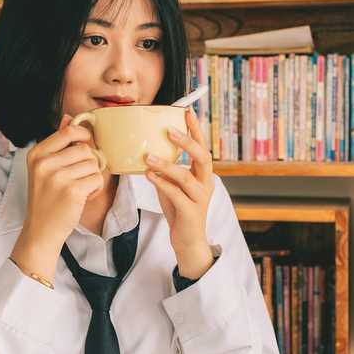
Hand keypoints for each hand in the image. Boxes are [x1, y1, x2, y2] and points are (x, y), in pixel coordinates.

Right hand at [11, 114, 105, 280]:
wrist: (41, 231)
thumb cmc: (46, 198)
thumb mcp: (44, 168)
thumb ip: (57, 143)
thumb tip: (69, 118)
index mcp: (36, 154)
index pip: (68, 132)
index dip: (83, 135)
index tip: (86, 143)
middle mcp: (44, 164)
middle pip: (85, 149)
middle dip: (89, 162)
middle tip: (80, 176)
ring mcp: (57, 177)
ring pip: (93, 164)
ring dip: (92, 176)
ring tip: (80, 188)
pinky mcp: (72, 191)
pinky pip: (97, 179)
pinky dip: (95, 189)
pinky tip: (83, 197)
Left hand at [145, 107, 215, 279]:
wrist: (188, 241)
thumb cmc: (179, 211)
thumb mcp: (172, 186)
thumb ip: (165, 170)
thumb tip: (147, 151)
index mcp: (203, 175)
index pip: (202, 147)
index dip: (195, 130)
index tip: (186, 112)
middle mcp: (206, 184)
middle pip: (203, 158)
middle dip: (187, 142)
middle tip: (169, 130)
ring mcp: (200, 199)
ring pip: (186, 177)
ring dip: (167, 164)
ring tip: (148, 157)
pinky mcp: (190, 212)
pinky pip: (176, 194)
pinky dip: (162, 183)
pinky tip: (149, 175)